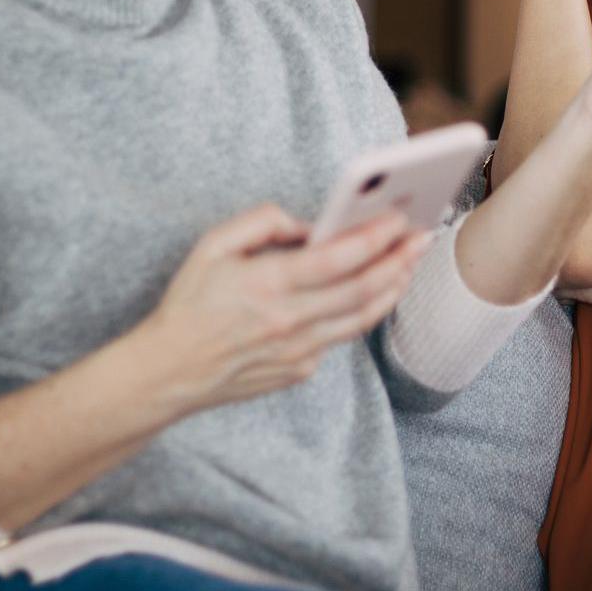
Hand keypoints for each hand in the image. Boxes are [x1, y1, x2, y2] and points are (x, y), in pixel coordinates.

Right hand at [130, 205, 429, 413]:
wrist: (168, 371)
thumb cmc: (189, 304)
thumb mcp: (212, 246)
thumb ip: (261, 223)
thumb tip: (306, 225)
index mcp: (267, 283)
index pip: (339, 258)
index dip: (376, 237)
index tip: (400, 219)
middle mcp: (289, 320)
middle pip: (363, 289)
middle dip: (400, 260)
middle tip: (423, 237)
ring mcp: (298, 350)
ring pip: (362, 318)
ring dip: (392, 288)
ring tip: (410, 264)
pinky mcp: (300, 369)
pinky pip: (339, 338)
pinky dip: (360, 313)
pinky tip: (372, 293)